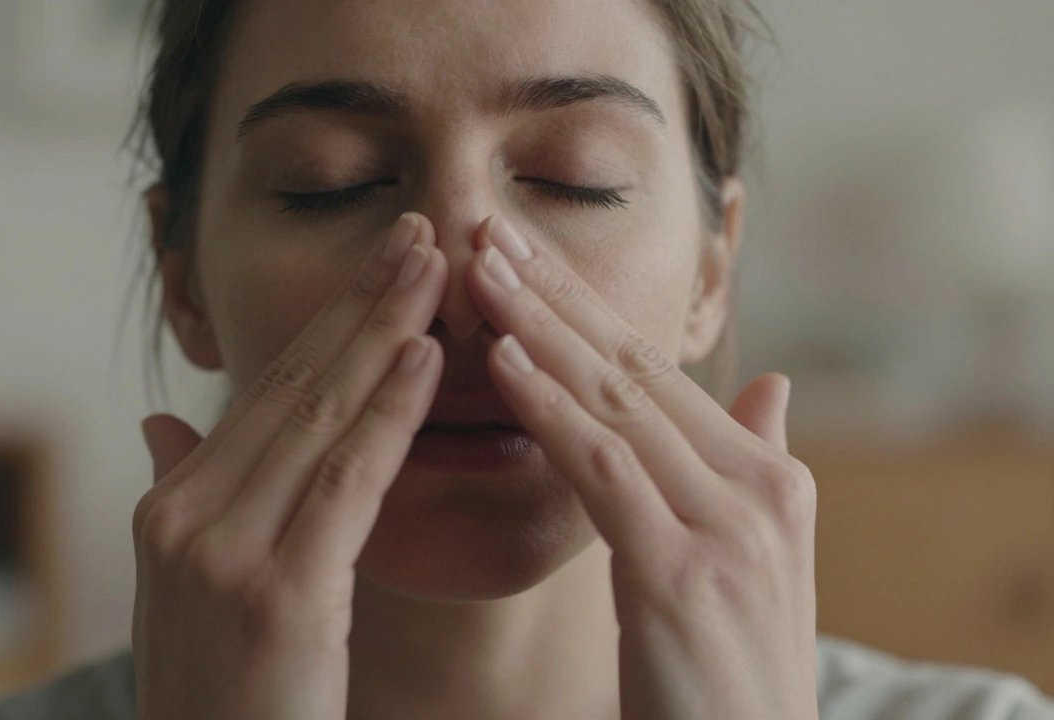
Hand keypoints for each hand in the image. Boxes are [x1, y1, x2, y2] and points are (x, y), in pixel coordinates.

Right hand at [131, 213, 446, 719]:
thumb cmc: (221, 695)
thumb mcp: (182, 593)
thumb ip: (178, 492)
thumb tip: (162, 420)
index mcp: (169, 508)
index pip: (264, 396)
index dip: (326, 325)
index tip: (378, 267)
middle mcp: (186, 516)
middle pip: (292, 385)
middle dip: (361, 303)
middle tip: (417, 232)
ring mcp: (224, 551)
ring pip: (319, 416)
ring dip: (382, 332)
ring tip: (432, 266)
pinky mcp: (278, 593)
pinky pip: (345, 481)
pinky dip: (388, 413)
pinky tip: (425, 357)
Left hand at [467, 215, 818, 719]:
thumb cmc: (729, 674)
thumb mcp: (751, 561)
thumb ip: (749, 462)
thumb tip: (770, 382)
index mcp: (765, 475)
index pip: (656, 369)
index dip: (584, 303)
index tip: (521, 250)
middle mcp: (756, 484)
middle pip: (634, 366)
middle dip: (554, 291)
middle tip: (485, 226)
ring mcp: (728, 525)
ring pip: (616, 401)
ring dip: (538, 327)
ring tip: (479, 268)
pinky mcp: (685, 573)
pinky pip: (605, 470)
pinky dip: (550, 409)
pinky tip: (501, 362)